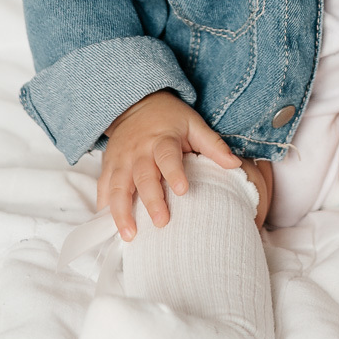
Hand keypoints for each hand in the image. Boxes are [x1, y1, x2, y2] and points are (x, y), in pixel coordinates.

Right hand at [97, 88, 242, 238]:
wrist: (136, 104)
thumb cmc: (170, 118)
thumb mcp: (194, 124)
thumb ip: (213, 145)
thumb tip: (235, 164)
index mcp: (162, 139)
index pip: (168, 156)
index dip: (174, 173)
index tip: (183, 190)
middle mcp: (139, 151)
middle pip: (143, 177)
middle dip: (151, 200)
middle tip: (161, 222)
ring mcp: (121, 160)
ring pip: (118, 187)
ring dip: (121, 211)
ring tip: (130, 234)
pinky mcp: (108, 166)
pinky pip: (103, 188)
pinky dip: (104, 207)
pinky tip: (107, 226)